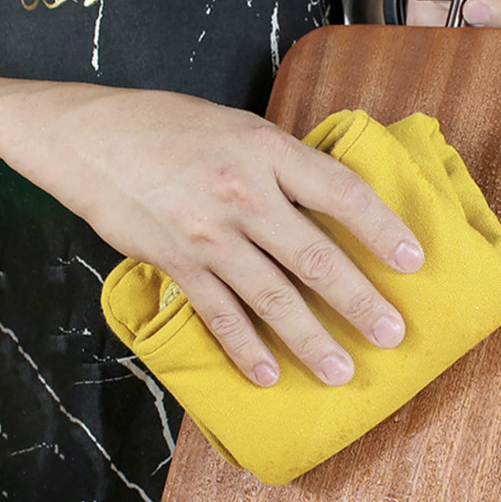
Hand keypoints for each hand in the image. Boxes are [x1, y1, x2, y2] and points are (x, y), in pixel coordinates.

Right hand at [0, 79, 423, 386]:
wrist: (85, 136)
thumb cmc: (169, 127)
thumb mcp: (239, 128)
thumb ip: (286, 168)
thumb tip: (338, 207)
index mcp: (268, 152)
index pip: (341, 193)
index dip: (382, 229)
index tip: (414, 261)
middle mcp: (243, 194)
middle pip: (315, 257)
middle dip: (359, 301)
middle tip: (392, 335)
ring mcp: (209, 235)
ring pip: (272, 297)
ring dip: (311, 339)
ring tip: (341, 371)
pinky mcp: (178, 264)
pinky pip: (220, 314)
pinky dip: (246, 348)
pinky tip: (269, 374)